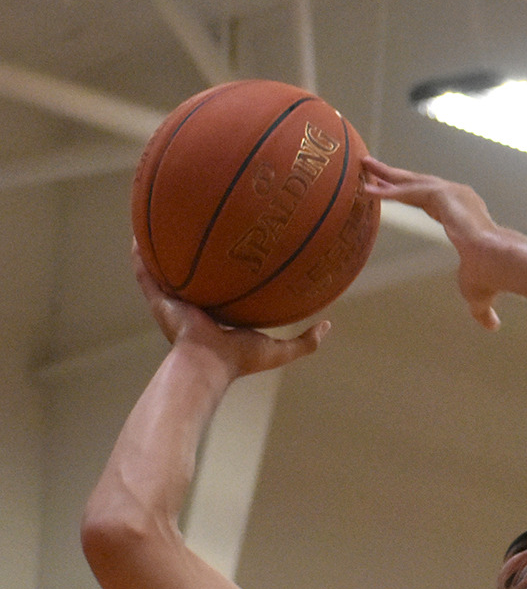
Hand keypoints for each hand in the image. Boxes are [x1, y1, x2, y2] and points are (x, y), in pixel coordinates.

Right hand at [133, 243, 327, 378]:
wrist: (207, 364)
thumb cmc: (240, 360)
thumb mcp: (279, 349)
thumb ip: (305, 341)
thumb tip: (328, 325)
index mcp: (218, 317)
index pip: (223, 290)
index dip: (227, 273)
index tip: (237, 250)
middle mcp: (194, 308)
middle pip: (194, 276)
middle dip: (195, 256)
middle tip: (201, 228)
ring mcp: (175, 304)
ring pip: (166, 271)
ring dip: (163, 250)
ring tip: (163, 223)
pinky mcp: (159, 301)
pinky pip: (146, 274)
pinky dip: (140, 257)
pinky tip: (137, 235)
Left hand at [361, 156, 507, 329]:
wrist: (498, 264)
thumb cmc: (490, 277)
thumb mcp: (477, 293)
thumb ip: (480, 307)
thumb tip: (492, 327)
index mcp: (464, 214)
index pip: (429, 199)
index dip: (407, 195)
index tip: (390, 189)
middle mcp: (459, 196)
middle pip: (418, 183)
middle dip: (393, 175)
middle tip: (370, 166)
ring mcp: (452, 192)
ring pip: (411, 182)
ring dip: (386, 175)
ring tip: (363, 167)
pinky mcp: (444, 194)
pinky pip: (409, 191)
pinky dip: (389, 191)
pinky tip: (368, 192)